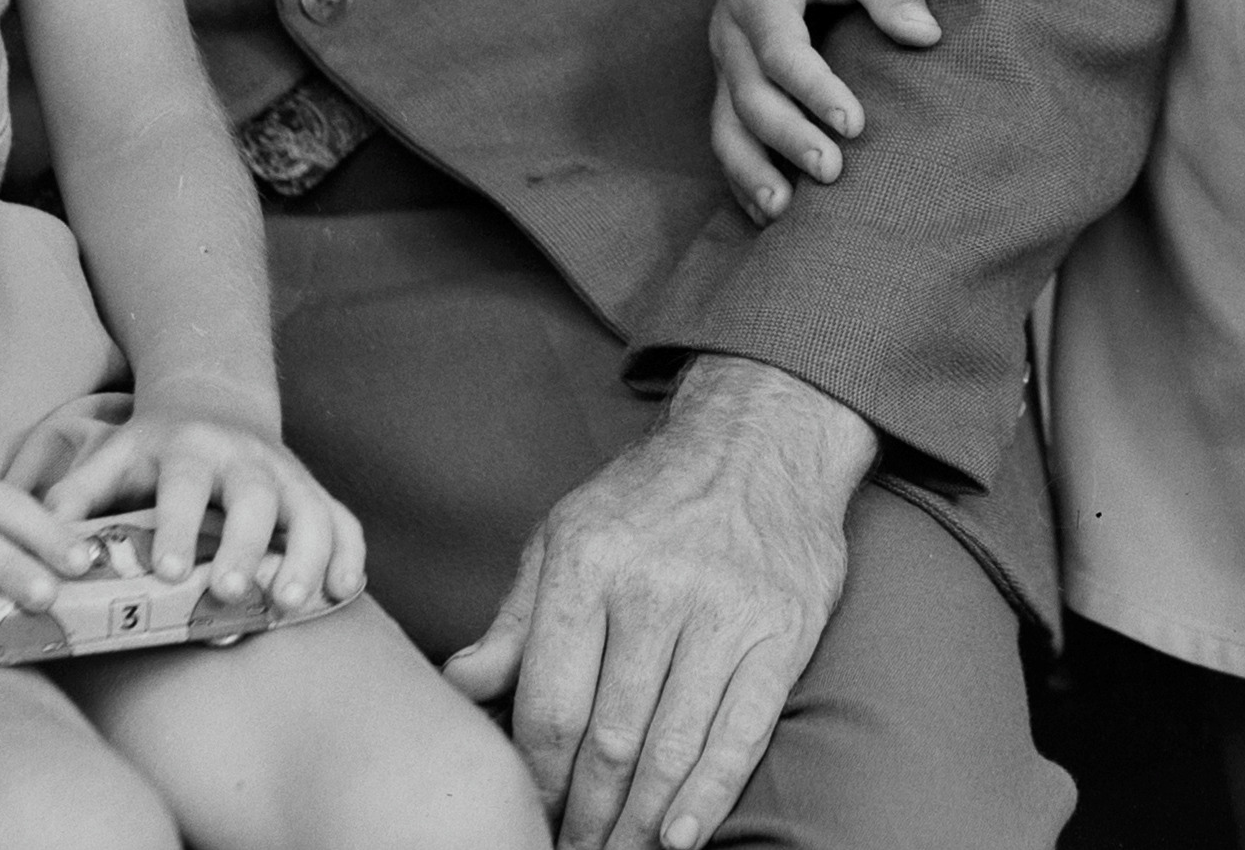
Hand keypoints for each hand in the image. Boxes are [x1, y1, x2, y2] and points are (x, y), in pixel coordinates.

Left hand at [27, 393, 361, 619]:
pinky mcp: (314, 492)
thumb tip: (41, 543)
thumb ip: (76, 496)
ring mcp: (286, 475)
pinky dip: (349, 553)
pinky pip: (344, 518)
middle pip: (254, 497)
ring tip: (290, 602)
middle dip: (245, 545)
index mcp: (187, 450)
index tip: (168, 570)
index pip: (183, 486)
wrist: (215, 407)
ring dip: (306, 554)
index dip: (177, 526)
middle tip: (232, 592)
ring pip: (309, 508)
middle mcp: (244, 458)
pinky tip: (343, 591)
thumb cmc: (152, 453)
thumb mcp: (111, 458)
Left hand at [446, 354, 872, 849]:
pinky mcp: (782, 631)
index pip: (550, 706)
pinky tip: (677, 836)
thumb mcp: (565, 534)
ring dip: (638, 823)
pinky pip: (741, 733)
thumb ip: (517, 617)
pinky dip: (709, 796)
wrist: (763, 434)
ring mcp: (725, 611)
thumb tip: (463, 684)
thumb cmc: (652, 495)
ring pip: (671, 749)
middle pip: (609, 741)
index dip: (538, 780)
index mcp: (588, 565)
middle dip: (584, 817)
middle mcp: (655, 589)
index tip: (532, 815)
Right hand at [706, 0, 937, 221]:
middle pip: (750, 96)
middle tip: (833, 171)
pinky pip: (726, 133)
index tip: (855, 123)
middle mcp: (730, 33)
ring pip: (726, 124)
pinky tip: (767, 210)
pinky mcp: (729, 81)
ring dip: (751, 170)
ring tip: (784, 211)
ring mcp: (724, 61)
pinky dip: (741, 173)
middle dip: (788, 138)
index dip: (814, 90)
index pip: (780, 52)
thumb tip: (926, 36)